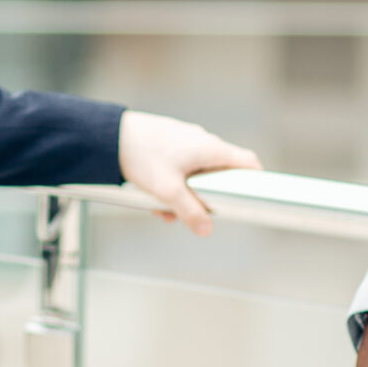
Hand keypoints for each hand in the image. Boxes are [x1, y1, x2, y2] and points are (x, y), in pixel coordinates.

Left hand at [117, 110, 261, 235]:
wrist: (111, 136)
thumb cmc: (143, 156)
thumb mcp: (169, 190)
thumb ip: (190, 211)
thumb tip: (207, 229)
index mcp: (211, 149)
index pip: (248, 162)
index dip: (255, 180)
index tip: (253, 198)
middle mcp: (202, 142)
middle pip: (220, 174)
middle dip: (208, 198)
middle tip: (193, 213)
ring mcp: (186, 141)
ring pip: (197, 174)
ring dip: (185, 195)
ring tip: (163, 209)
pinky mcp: (170, 143)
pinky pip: (181, 168)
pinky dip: (173, 184)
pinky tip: (154, 197)